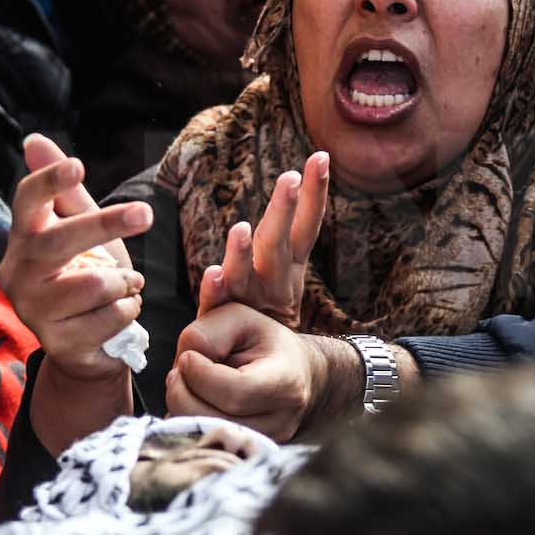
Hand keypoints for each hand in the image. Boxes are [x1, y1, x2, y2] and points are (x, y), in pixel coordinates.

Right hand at [0, 135, 152, 451]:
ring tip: (127, 285)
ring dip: (125, 283)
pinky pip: (108, 318)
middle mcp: (18, 272)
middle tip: (145, 212)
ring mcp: (32, 310)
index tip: (79, 165)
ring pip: (94, 285)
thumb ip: (66, 192)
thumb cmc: (85, 274)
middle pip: (61, 241)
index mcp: (24, 236)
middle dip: (107, 224)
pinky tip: (121, 312)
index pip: (27, 202)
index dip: (50, 181)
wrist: (87, 345)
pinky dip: (128, 311)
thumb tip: (33, 139)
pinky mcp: (55, 343)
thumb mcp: (81, 229)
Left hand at [167, 303, 338, 440]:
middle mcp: (280, 421)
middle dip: (182, 393)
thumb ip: (207, 333)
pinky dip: (188, 422)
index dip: (200, 375)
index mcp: (285, 383)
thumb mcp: (238, 318)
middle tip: (178, 372)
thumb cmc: (263, 342)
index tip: (188, 357)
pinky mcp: (246, 454)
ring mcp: (264, 443)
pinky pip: (203, 443)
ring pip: (203, 435)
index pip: (236, 392)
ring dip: (181, 408)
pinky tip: (195, 401)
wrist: (296, 372)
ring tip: (188, 385)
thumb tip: (185, 364)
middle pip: (213, 418)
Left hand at [197, 151, 328, 326]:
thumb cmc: (264, 312)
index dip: (315, 194)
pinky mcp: (223, 321)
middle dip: (285, 210)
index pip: (305, 226)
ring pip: (248, 273)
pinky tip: (213, 274)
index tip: (320, 158)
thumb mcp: (283, 273)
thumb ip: (282, 233)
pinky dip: (216, 288)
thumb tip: (294, 175)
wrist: (260, 376)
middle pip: (280, 243)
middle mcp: (273, 282)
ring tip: (240, 229)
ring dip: (243, 251)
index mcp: (288, 267)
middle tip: (290, 179)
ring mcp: (249, 302)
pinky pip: (218, 303)